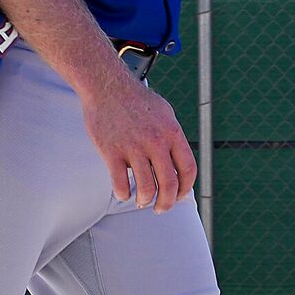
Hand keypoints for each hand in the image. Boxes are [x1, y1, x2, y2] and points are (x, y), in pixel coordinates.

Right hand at [79, 67, 197, 210]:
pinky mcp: (111, 151)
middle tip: (160, 209)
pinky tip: (122, 192)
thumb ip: (173, 139)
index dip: (185, 188)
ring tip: (140, 201)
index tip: (178, 196)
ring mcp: (133, 147)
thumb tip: (181, 165)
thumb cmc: (136, 101)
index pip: (188, 169)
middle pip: (169, 184)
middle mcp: (156, 141)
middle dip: (166, 203)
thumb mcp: (165, 114)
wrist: (106, 85)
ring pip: (146, 188)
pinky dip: (122, 194)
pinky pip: (120, 183)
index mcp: (172, 132)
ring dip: (144, 201)